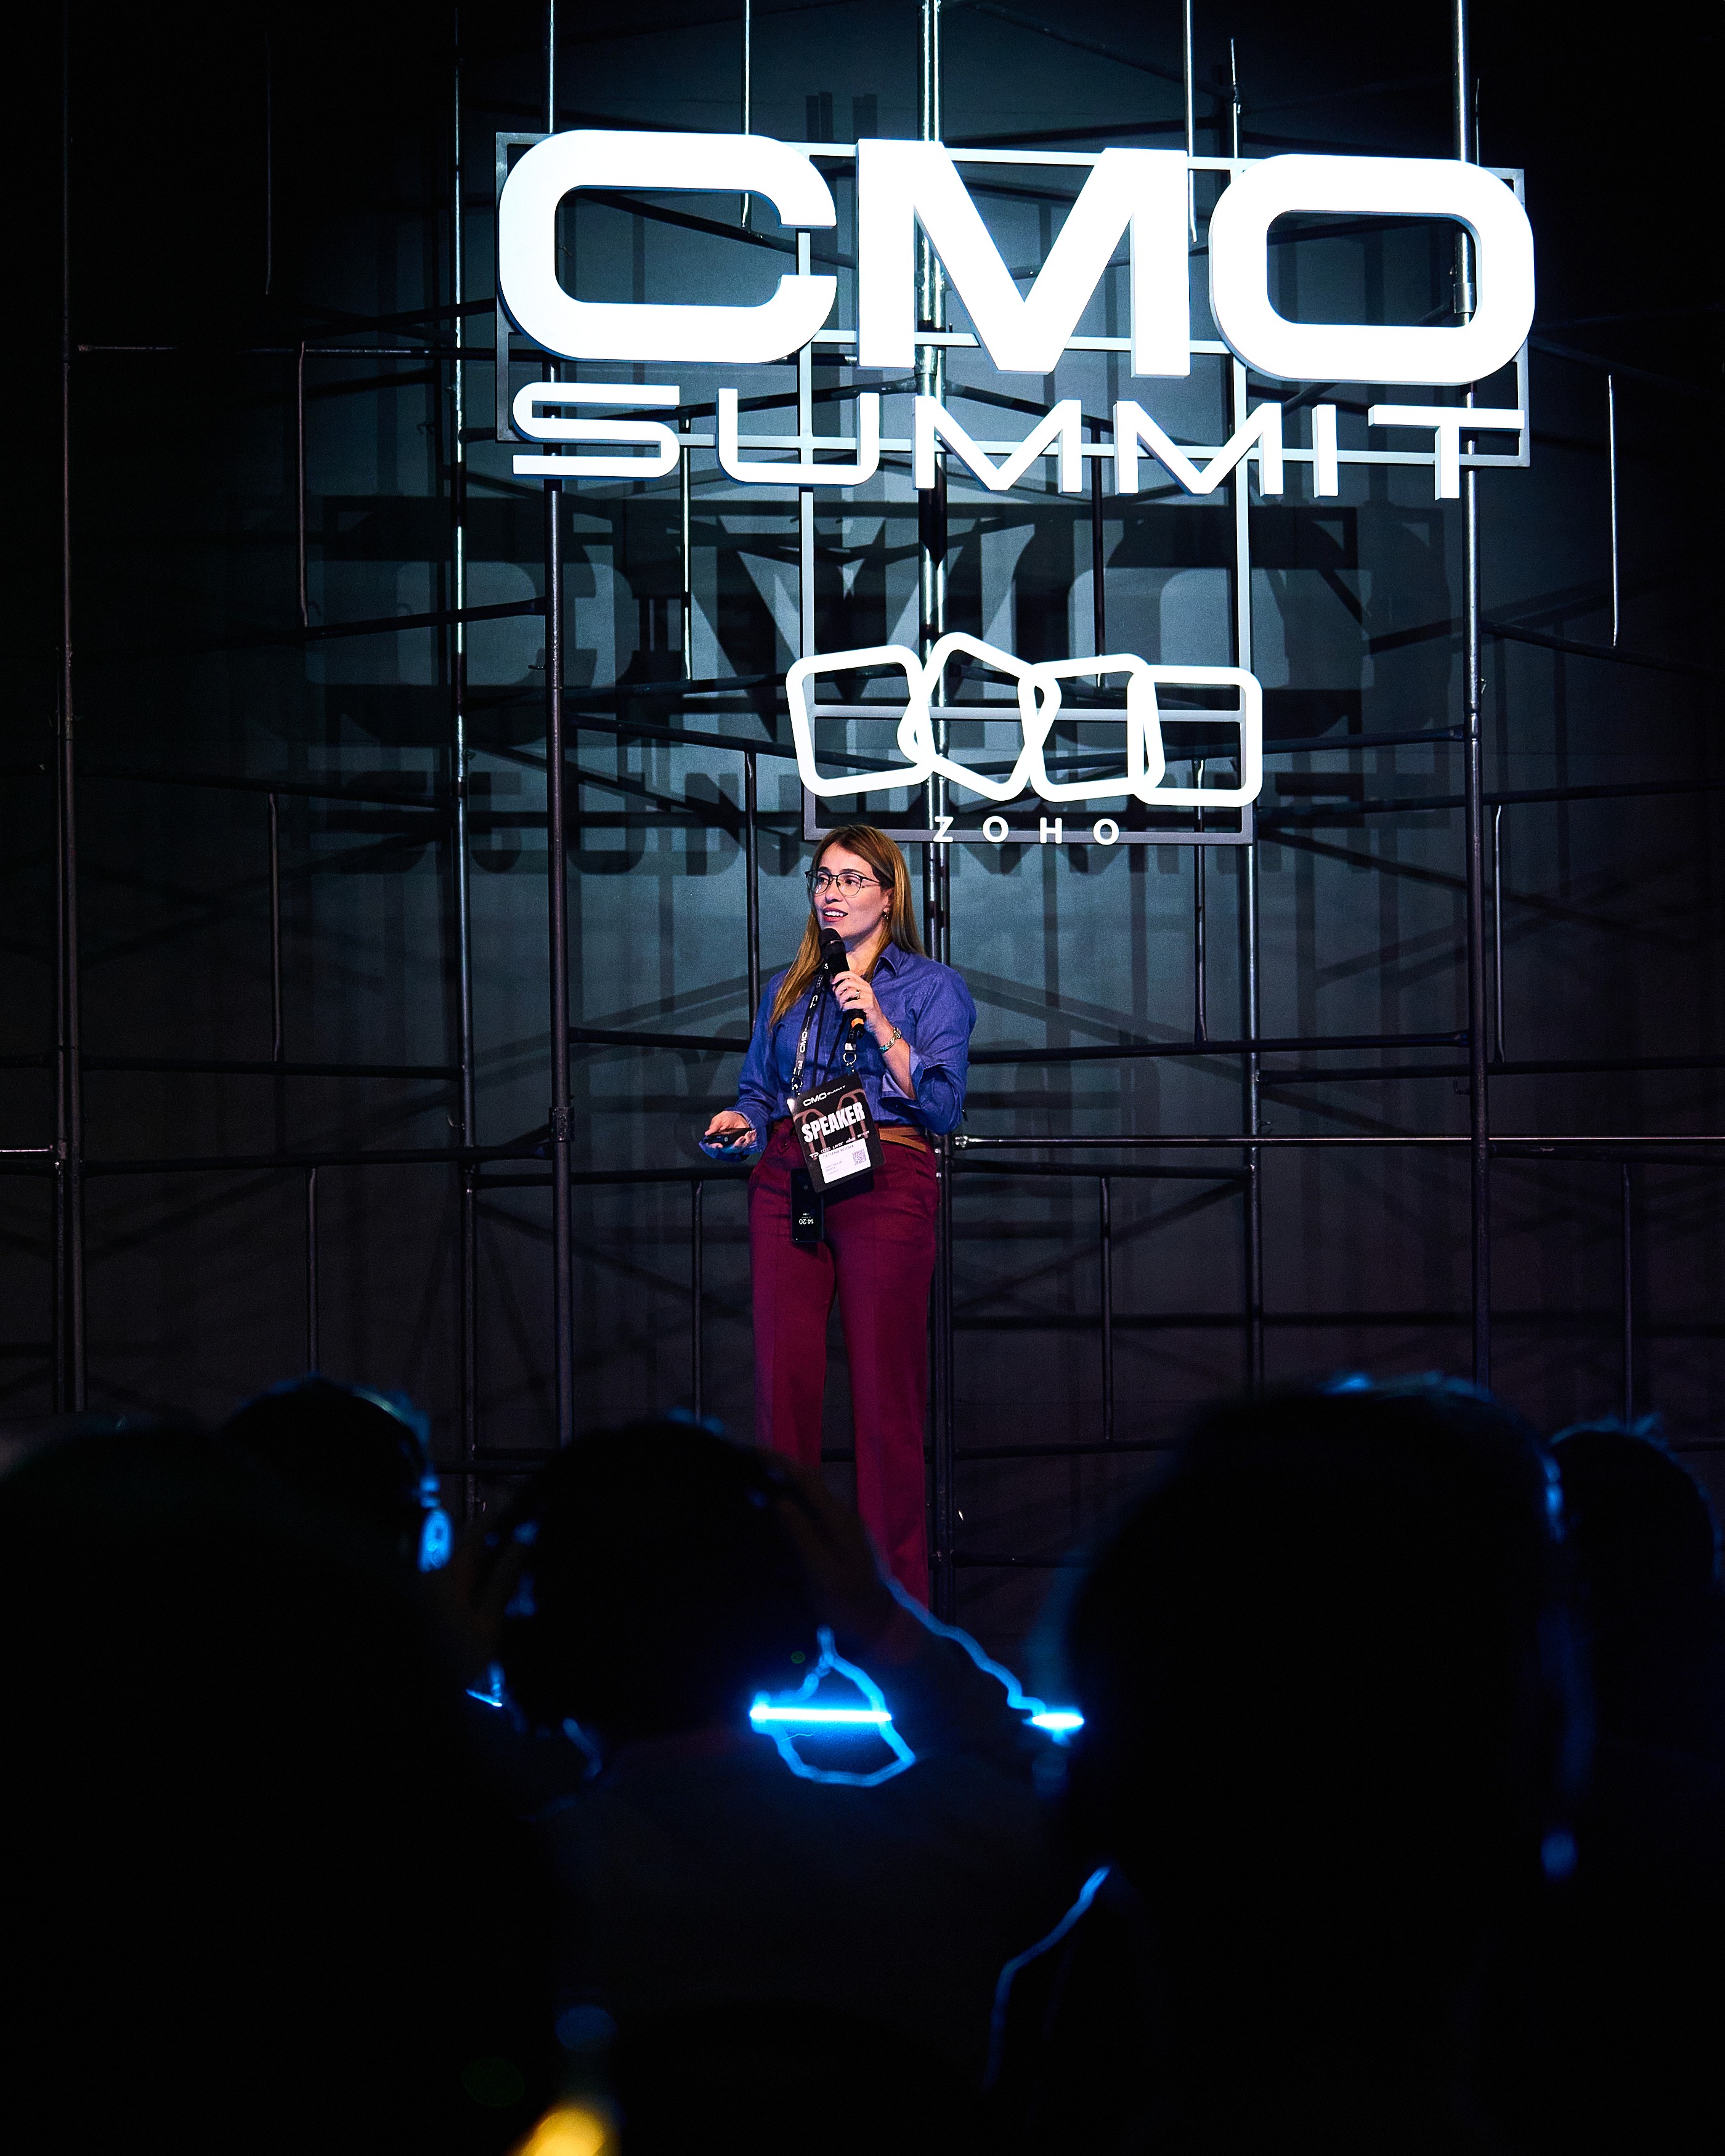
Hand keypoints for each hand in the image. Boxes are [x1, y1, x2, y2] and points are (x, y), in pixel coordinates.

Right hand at [701, 1110, 756, 1155]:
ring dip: (746, 1141)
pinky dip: (751, 1139)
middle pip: (729, 1149)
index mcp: (717, 1139)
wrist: (737, 1116)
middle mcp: (725, 1144)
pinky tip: (752, 1132)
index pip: (713, 1146)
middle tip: (742, 1138)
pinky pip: (747, 1144)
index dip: (715, 1147)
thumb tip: (707, 1133)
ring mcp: (734, 1145)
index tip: (719, 1145)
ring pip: (740, 1148)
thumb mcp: (719, 1119)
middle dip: (736, 1145)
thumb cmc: (726, 1119)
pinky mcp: (742, 1143)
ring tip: (749, 1132)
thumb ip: (714, 1126)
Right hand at [768, 1458, 919, 1663]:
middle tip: (742, 1473)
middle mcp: (840, 1519)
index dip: (777, 1462)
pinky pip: (808, 1525)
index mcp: (838, 1519)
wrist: (879, 1630)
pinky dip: (786, 1523)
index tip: (748, 1452)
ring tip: (749, 1499)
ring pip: (806, 1505)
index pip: (805, 1478)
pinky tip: (769, 1535)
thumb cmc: (850, 1604)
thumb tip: (779, 1500)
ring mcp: (840, 1533)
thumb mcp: (821, 1573)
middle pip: (805, 1486)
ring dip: (779, 1497)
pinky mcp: (836, 1549)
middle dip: (775, 1475)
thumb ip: (801, 1535)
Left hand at [830, 970, 881, 1032]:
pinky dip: (846, 1006)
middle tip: (838, 998)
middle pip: (848, 982)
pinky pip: (853, 1002)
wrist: (877, 1022)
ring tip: (843, 1005)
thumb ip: (847, 991)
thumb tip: (835, 986)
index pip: (850, 973)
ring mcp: (868, 996)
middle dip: (839, 990)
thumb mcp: (856, 998)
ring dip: (842, 999)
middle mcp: (866, 988)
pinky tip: (846, 1009)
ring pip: (849, 991)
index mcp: (863, 984)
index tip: (833, 982)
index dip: (840, 976)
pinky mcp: (868, 1004)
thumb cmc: (865, 1011)